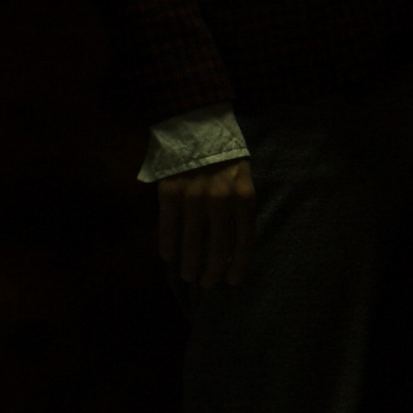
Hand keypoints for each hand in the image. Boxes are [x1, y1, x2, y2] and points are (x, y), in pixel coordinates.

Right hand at [158, 158, 255, 287]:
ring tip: (189, 275)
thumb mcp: (244, 181)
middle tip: (208, 283)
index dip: (238, 266)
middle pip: (217, 249)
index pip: (244, 242)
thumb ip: (241, 212)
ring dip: (190, 266)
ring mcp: (193, 197)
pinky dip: (168, 247)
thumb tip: (235, 251)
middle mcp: (220, 200)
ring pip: (191, 244)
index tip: (232, 281)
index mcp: (243, 197)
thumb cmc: (225, 160)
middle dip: (212, 272)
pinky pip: (168, 228)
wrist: (198, 129)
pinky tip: (168, 257)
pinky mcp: (170, 193)